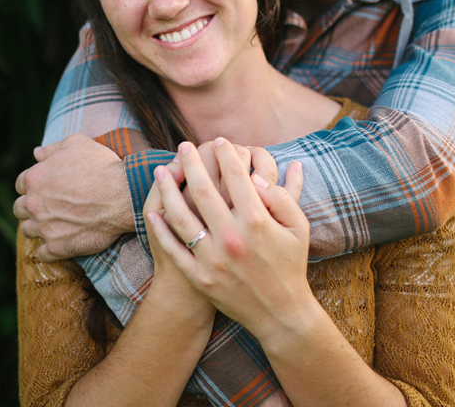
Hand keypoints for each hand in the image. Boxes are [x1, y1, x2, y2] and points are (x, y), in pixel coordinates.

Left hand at [13, 134, 133, 260]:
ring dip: (38, 228)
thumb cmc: (102, 166)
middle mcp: (34, 204)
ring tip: (54, 225)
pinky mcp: (58, 247)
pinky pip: (43, 254)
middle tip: (49, 207)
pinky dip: (49, 250)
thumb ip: (53, 148)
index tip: (45, 189)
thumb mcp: (77, 144)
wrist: (124, 195)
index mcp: (34, 179)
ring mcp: (44, 227)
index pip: (21, 184)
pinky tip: (60, 243)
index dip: (33, 186)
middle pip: (20, 209)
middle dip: (31, 207)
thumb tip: (36, 153)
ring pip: (28, 231)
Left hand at [146, 139, 311, 339]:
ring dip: (168, 190)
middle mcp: (232, 237)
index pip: (235, 176)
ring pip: (181, 215)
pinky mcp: (200, 277)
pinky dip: (162, 228)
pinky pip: (175, 247)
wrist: (280, 314)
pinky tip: (155, 210)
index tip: (219, 141)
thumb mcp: (299, 228)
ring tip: (160, 171)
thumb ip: (282, 196)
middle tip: (184, 145)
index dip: (226, 154)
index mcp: (257, 221)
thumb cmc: (290, 265)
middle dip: (191, 162)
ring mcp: (213, 258)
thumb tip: (259, 175)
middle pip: (203, 189)